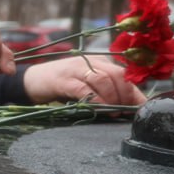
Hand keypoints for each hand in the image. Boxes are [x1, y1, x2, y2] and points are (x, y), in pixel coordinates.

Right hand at [22, 56, 146, 106]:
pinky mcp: (63, 79)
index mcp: (98, 61)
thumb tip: (130, 107)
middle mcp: (89, 61)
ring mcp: (75, 68)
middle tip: (126, 112)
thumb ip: (105, 91)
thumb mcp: (86, 86)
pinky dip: (94, 100)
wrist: (31, 81)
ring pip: (103, 79)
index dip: (135, 92)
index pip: (123, 74)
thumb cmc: (62, 87)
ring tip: (114, 112)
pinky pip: (84, 89)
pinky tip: (98, 109)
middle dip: (126, 94)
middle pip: (117, 74)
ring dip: (112, 97)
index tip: (141, 108)